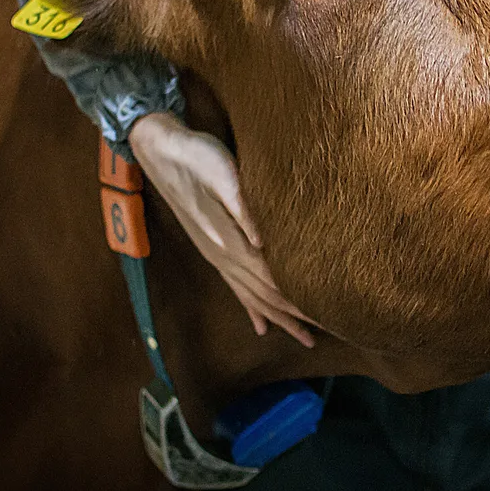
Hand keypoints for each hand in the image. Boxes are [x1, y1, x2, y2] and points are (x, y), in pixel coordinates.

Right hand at [128, 112, 317, 346]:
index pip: (274, 282)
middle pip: (267, 297)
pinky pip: (235, 289)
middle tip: (327, 336)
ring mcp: (216, 257)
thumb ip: (245, 211)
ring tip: (304, 339)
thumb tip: (265, 243)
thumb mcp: (225, 176)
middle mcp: (223, 257)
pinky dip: (252, 309)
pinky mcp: (212, 250)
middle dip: (297, 318)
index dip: (301, 303)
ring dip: (280, 319)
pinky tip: (261, 326)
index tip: (328, 318)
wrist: (161, 151)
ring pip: (253, 298)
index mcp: (231, 242)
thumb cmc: (199, 157)